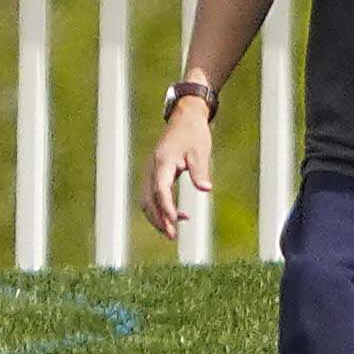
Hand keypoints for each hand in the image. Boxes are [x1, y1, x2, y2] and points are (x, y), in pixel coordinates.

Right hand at [139, 102, 210, 245]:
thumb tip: (205, 189)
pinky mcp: (154, 175)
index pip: (161, 191)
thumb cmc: (194, 133)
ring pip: (147, 202)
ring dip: (157, 218)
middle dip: (159, 220)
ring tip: (173, 232)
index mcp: (163, 163)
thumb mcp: (200, 151)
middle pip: (149, 201)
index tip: (176, 222)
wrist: (185, 117)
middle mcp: (152, 169)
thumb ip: (200, 171)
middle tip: (172, 236)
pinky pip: (152, 197)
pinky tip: (178, 216)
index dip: (167, 208)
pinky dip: (160, 209)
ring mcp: (151, 172)